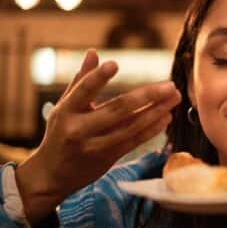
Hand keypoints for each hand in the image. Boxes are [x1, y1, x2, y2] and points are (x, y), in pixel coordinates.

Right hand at [16, 49, 180, 224]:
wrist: (52, 175)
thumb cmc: (59, 133)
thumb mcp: (64, 106)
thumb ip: (81, 80)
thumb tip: (93, 52)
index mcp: (65, 111)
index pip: (83, 91)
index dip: (98, 78)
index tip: (115, 64)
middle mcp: (79, 129)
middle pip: (117, 109)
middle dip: (147, 96)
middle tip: (169, 85)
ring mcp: (94, 145)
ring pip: (131, 126)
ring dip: (156, 112)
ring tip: (174, 98)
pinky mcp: (107, 158)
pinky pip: (133, 141)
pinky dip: (151, 129)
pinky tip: (166, 117)